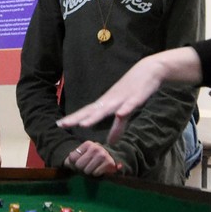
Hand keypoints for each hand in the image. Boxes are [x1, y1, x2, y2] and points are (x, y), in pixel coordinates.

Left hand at [57, 54, 171, 145]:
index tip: (59, 124)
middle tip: (61, 125)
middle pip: (91, 111)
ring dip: (95, 116)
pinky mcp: (136, 97)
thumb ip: (118, 127)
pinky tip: (120, 115)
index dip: (74, 118)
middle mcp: (111, 100)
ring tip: (83, 124)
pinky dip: (125, 109)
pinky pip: (130, 105)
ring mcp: (123, 98)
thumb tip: (111, 142)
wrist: (150, 69)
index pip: (87, 112)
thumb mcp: (126, 110)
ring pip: (107, 109)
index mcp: (107, 103)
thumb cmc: (135, 89)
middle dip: (77, 118)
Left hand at [63, 141, 121, 176]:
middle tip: (88, 166)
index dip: (75, 163)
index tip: (81, 162)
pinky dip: (96, 174)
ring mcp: (103, 154)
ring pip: (87, 171)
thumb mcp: (80, 157)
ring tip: (94, 168)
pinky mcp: (109, 163)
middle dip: (82, 169)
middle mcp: (96, 147)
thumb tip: (71, 158)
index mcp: (88, 144)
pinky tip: (100, 169)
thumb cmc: (91, 161)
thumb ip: (71, 158)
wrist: (108, 163)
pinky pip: (95, 173)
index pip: (72, 158)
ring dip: (90, 172)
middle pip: (79, 165)